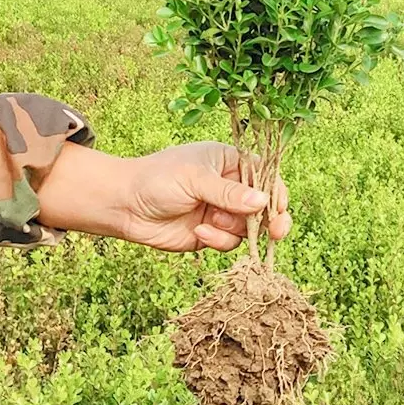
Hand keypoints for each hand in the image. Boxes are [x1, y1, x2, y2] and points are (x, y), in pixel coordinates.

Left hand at [122, 141, 290, 251]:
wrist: (124, 205)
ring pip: (249, 227)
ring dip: (235, 228)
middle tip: (278, 231)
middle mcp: (230, 186)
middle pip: (264, 204)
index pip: (264, 175)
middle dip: (272, 219)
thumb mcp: (194, 179)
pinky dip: (219, 240)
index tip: (279, 206)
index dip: (275, 191)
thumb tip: (262, 201)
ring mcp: (222, 211)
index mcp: (229, 162)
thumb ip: (228, 192)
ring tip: (210, 222)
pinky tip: (199, 232)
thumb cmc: (158, 179)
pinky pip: (230, 242)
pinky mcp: (212, 234)